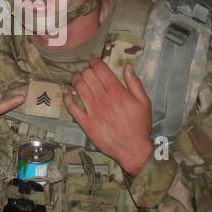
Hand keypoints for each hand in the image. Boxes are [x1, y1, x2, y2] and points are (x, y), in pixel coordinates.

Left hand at [62, 58, 152, 177]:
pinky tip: (67, 93)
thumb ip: (134, 83)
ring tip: (78, 79)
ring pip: (78, 87)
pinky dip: (68, 98)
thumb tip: (127, 67)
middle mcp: (102, 98)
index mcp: (117, 91)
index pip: (100, 69)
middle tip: (87, 72)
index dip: (95, 62)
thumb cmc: (140, 126)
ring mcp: (92, 110)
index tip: (95, 63)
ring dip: (76, 80)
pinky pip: (72, 107)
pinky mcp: (85, 122)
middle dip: (86, 70)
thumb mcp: (144, 102)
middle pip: (87, 76)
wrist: (133, 149)